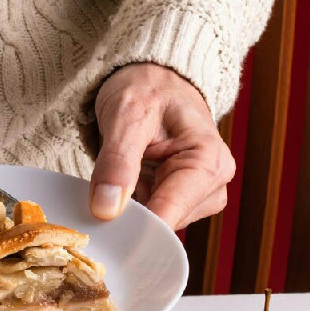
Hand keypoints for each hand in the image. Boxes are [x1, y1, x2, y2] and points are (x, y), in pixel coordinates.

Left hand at [89, 63, 235, 230]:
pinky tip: (119, 191)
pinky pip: (152, 217)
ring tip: (112, 184)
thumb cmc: (147, 87)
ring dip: (130, 213)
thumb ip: (117, 161)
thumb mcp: (127, 115)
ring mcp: (197, 195)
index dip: (136, 226)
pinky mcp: (179, 199)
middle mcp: (212, 184)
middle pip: (165, 224)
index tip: (103, 232)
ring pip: (157, 225)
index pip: (172, 212)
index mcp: (208, 161)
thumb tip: (106, 209)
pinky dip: (132, 209)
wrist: (153, 78)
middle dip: (131, 218)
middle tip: (97, 201)